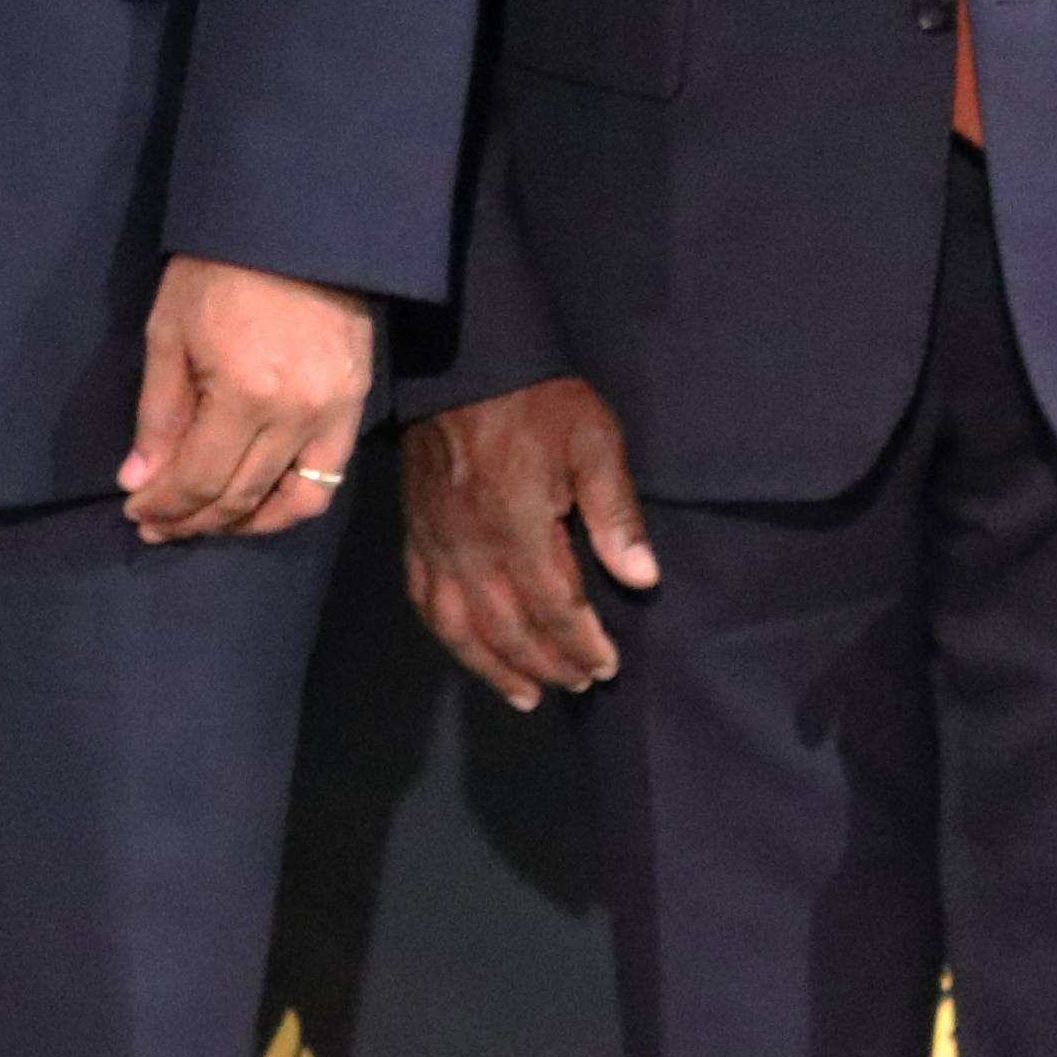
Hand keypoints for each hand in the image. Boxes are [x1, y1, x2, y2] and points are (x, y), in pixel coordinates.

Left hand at [122, 258, 373, 543]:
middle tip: (157, 525)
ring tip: (205, 523)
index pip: (199, 478)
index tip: (134, 511)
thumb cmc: (218, 270)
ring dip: (243, 523)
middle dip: (191, 519)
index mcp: (245, 393)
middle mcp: (296, 416)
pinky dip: (292, 503)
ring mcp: (333, 414)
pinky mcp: (357, 405)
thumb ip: (158, 414)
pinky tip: (258, 505)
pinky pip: (328, 478)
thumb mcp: (170, 333)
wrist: (295, 228)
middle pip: (240, 495)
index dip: (164, 504)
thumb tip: (139, 480)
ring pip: (291, 501)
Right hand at [402, 379, 660, 707]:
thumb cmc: (538, 400)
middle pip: (507, 627)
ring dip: (493, 666)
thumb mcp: (594, 441)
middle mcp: (471, 545)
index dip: (581, 644)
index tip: (607, 666)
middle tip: (579, 685)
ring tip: (525, 696)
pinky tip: (467, 649)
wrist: (462, 360)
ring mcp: (436, 541)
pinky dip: (447, 634)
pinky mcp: (414, 532)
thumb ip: (616, 513)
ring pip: (458, 625)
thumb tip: (642, 579)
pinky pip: (423, 598)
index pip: (554, 607)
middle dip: (547, 665)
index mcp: (518, 525)